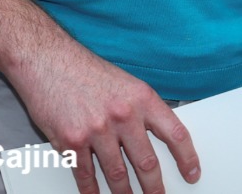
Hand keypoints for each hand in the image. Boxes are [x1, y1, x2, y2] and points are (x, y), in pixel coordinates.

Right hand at [10, 44, 198, 193]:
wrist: (49, 61)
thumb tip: (158, 135)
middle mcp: (123, 115)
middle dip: (154, 186)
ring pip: (117, 173)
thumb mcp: (127, 84)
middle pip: (147, 162)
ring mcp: (97, 130)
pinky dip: (91, 190)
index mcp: (143, 99)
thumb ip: (143, 109)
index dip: (187, 157)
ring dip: (125, 192)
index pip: (175, 134)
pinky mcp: (71, 141)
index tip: (192, 173)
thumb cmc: (87, 71)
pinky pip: (85, 174)